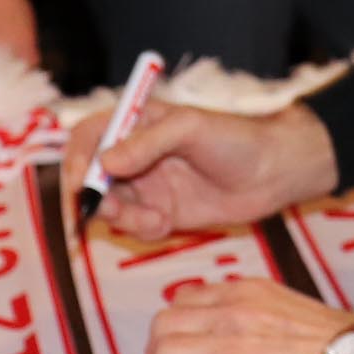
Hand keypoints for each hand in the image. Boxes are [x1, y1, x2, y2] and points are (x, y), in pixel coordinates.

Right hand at [73, 99, 338, 237]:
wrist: (276, 173)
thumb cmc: (237, 138)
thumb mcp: (190, 128)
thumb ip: (146, 143)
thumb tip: (104, 163)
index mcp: (137, 123)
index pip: (89, 135)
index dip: (76, 157)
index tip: (80, 182)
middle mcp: (135, 154)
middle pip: (91, 176)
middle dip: (94, 196)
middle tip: (111, 208)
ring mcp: (147, 185)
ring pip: (110, 206)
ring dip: (121, 216)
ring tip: (153, 218)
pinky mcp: (161, 213)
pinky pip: (134, 226)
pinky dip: (141, 229)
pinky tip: (164, 224)